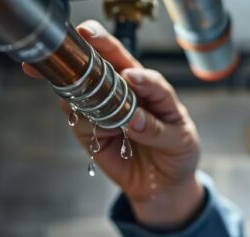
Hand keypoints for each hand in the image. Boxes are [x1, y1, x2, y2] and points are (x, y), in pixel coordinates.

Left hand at [24, 21, 203, 229]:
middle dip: (108, 47)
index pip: (101, 63)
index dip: (84, 50)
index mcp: (118, 90)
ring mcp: (163, 111)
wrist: (155, 187)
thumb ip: (85, 120)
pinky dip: (148, 124)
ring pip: (153, 87)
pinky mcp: (179, 134)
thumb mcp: (97, 140)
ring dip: (140, 81)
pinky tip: (137, 119)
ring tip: (128, 78)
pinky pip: (162, 126)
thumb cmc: (127, 158)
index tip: (70, 37)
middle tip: (92, 36)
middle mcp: (142, 94)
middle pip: (127, 63)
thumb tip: (70, 104)